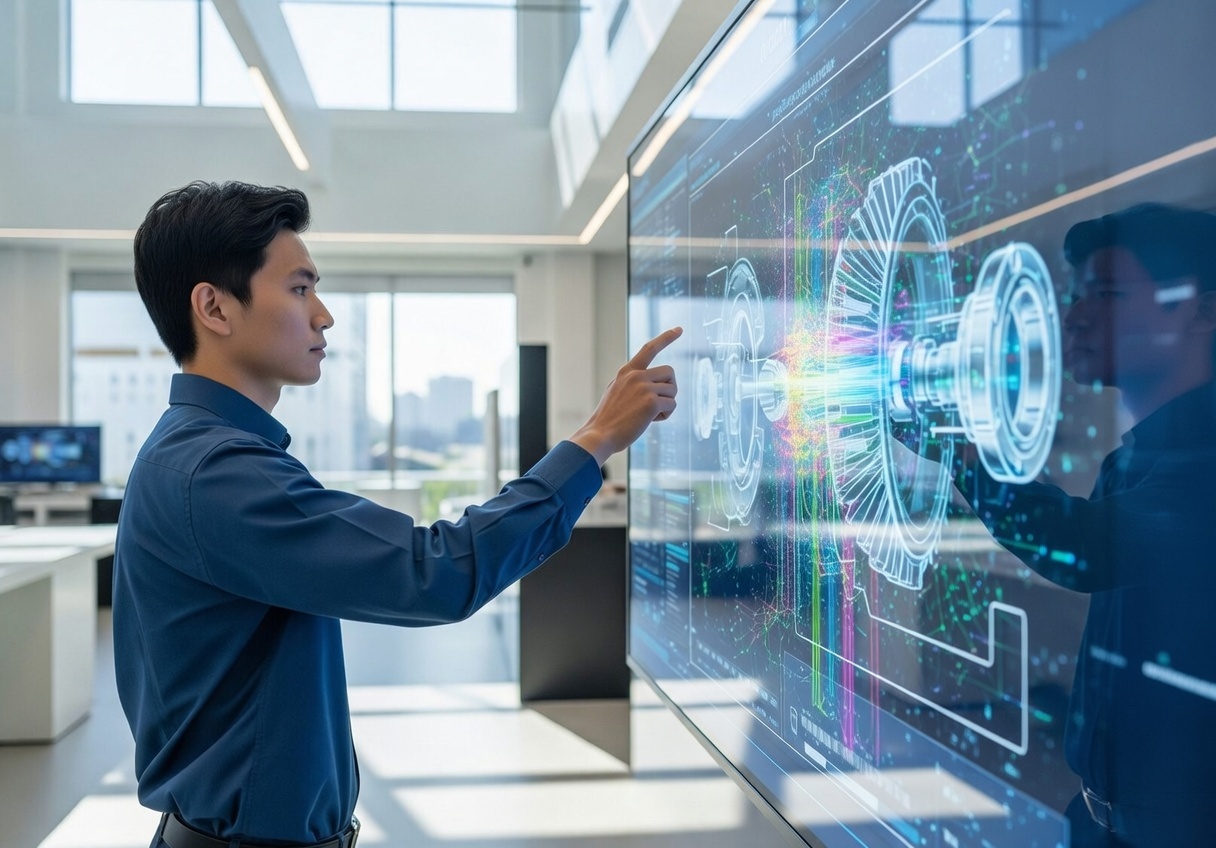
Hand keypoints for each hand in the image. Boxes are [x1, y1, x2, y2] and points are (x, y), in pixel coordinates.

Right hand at [569, 327, 681, 464]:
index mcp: (627, 372)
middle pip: (669, 372)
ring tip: (649, 415)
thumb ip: (632, 383)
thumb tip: (653, 384)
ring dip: (666, 404)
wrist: (599, 435)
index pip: (649, 348)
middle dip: (669, 388)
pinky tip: (650, 421)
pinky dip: (666, 415)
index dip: (666, 338)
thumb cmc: (608, 419)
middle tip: (659, 402)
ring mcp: (644, 388)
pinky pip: (672, 405)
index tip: (679, 329)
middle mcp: (636, 376)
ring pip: (672, 390)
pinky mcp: (651, 403)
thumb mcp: (616, 391)